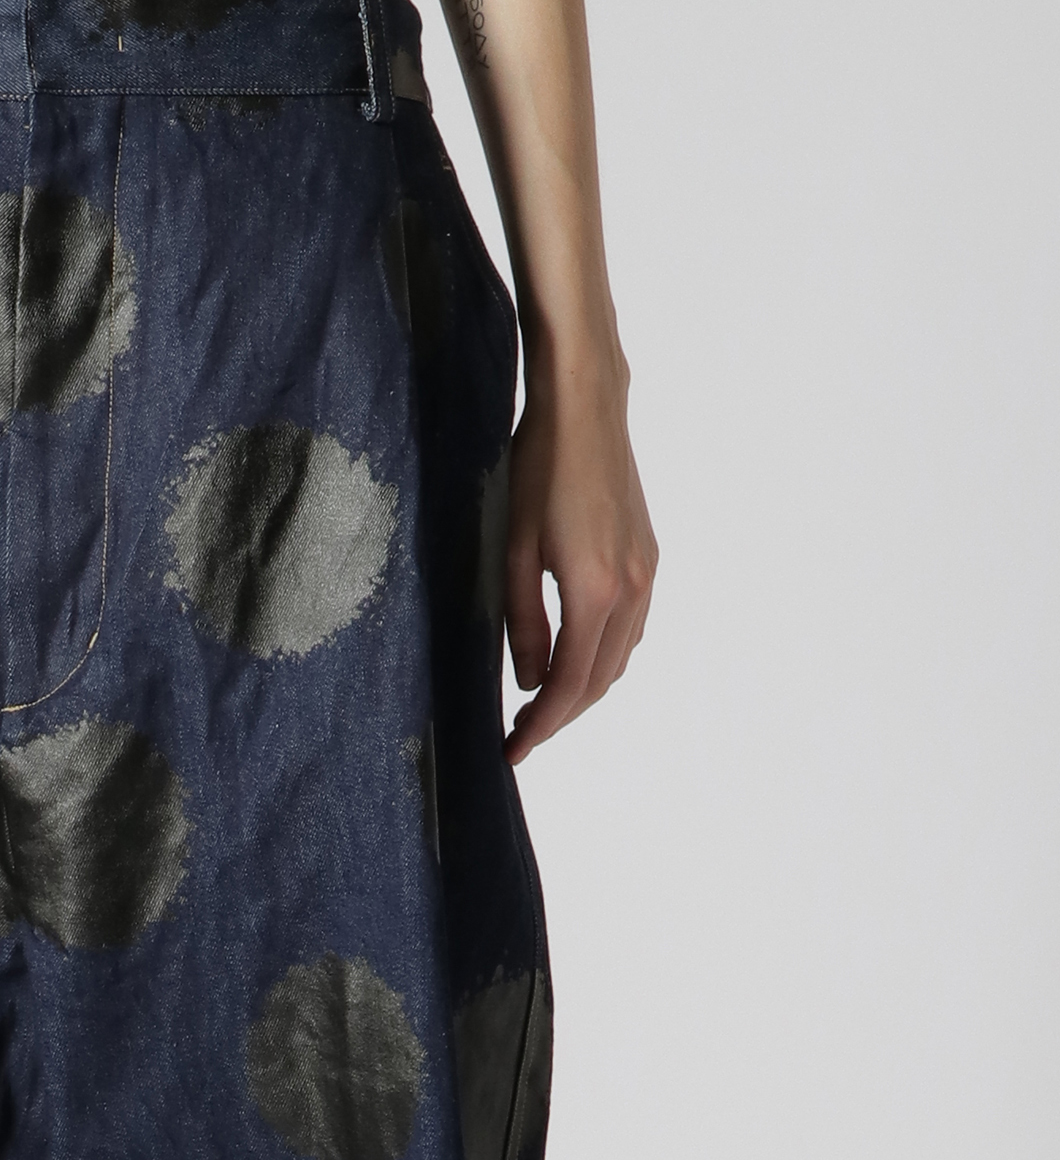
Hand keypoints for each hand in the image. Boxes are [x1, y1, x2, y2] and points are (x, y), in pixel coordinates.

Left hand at [502, 357, 656, 766]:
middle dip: (560, 717)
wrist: (585, 409)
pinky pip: (631, 631)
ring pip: (619, 660)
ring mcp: (646, 574)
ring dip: (582, 691)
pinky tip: (574, 660)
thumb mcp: (513, 551)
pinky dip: (603, 659)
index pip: (568, 684)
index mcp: (595, 591)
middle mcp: (632, 590)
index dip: (540, 727)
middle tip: (520, 736)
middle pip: (598, 682)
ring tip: (541, 706)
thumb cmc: (539, 469)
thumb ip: (523, 623)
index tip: (512, 751)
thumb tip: (528, 682)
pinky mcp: (648, 559)